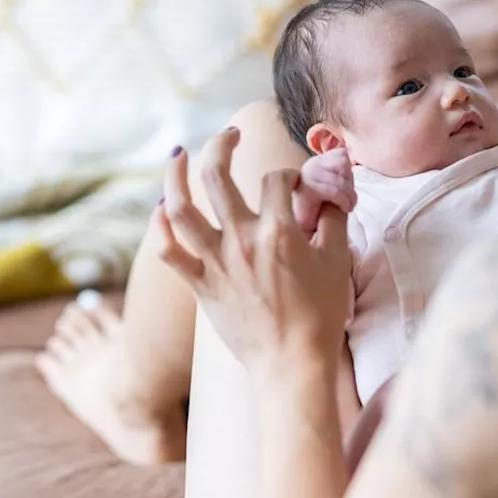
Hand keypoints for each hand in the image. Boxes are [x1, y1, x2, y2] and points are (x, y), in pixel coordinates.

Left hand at [152, 129, 353, 371]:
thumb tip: (327, 193)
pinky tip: (161, 211)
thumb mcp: (338, 261)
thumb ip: (333, 219)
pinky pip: (169, 252)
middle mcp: (241, 240)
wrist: (292, 363)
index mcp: (279, 231)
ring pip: (179, 208)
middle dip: (222, 144)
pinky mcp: (201, 285)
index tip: (294, 185)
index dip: (288, 174)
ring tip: (179, 155)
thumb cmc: (320, 315)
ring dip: (175, 176)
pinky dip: (160, 229)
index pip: (276, 179)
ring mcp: (216, 262)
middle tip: (230, 134)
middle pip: (217, 175)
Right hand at [292, 148, 355, 235]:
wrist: (311, 241)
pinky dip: (343, 200)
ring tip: (346, 207)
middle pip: (341, 163)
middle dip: (349, 184)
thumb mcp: (339, 188)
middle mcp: (306, 169)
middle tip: (347, 201)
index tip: (347, 190)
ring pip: (339, 178)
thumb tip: (345, 154)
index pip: (341, 155)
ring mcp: (303, 182)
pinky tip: (343, 209)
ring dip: (349, 195)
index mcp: (316, 165)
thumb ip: (342, 170)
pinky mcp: (304, 195)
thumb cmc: (327, 215)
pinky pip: (333, 190)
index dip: (349, 173)